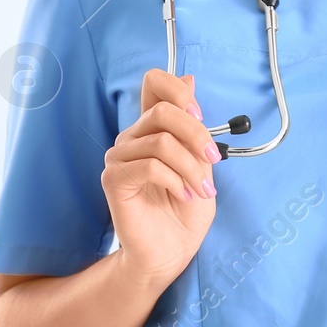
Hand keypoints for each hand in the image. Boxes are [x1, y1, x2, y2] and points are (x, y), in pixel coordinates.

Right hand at [102, 69, 220, 288]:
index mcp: (153, 127)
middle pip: (163, 111)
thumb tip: (189, 77)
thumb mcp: (202, 160)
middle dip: (197, 134)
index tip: (201, 116)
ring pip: (160, 141)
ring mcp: (119, 157)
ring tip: (201, 189)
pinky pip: (149, 166)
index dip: (177, 89)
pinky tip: (183, 195)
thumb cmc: (187, 207)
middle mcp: (132, 136)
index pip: (154, 82)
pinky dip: (175, 179)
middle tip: (213, 160)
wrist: (172, 249)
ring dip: (190, 166)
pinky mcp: (113, 180)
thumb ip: (194, 124)